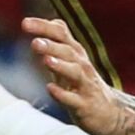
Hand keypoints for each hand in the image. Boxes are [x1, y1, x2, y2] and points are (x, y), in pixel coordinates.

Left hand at [24, 16, 123, 134]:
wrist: (110, 112)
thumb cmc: (82, 83)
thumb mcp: (69, 61)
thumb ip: (52, 44)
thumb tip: (32, 25)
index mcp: (75, 53)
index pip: (60, 33)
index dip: (44, 27)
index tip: (24, 23)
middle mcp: (81, 65)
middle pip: (68, 51)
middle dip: (51, 45)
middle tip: (34, 42)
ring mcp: (84, 85)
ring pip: (74, 72)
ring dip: (60, 65)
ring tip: (46, 61)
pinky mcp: (85, 105)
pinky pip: (74, 99)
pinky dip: (62, 94)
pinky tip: (50, 88)